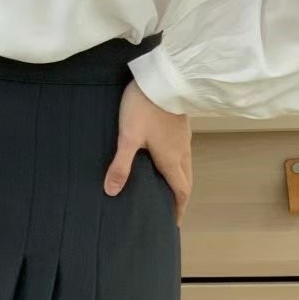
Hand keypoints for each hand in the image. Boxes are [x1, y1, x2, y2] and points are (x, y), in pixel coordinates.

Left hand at [104, 81, 192, 224]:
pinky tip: (165, 157)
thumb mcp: (128, 137)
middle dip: (180, 197)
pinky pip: (182, 151)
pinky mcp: (181, 125)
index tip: (174, 222)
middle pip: (186, 181)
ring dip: (179, 180)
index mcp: (171, 159)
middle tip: (170, 208)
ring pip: (186, 166)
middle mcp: (181, 152)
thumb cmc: (144, 107)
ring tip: (167, 186)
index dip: (178, 209)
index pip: (181, 191)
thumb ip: (121, 165)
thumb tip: (112, 192)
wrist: (162, 77)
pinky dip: (177, 163)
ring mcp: (183, 138)